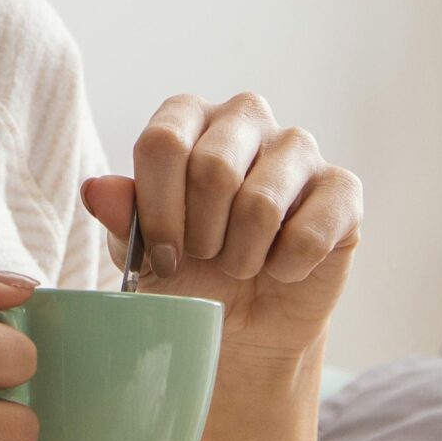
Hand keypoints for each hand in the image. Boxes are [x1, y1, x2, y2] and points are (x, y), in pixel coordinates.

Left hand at [77, 91, 361, 367]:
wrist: (243, 323)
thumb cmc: (186, 273)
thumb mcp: (140, 251)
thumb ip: (122, 217)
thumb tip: (98, 190)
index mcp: (189, 117)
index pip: (164, 141)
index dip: (159, 210)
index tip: (163, 254)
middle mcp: (245, 117)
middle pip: (213, 168)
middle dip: (202, 235)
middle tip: (207, 258)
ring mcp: (299, 147)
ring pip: (261, 204)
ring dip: (243, 256)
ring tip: (242, 263)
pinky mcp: (342, 189)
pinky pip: (310, 233)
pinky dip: (286, 268)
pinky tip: (282, 268)